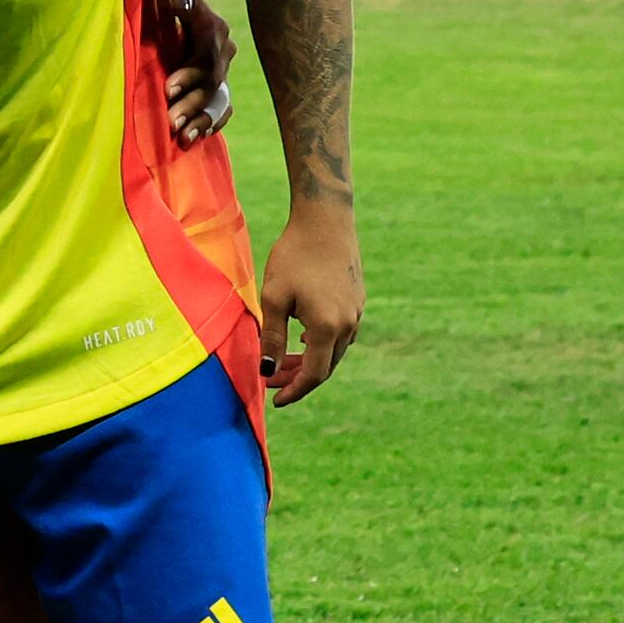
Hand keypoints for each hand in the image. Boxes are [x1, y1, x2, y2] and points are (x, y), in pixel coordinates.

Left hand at [154, 0, 240, 142]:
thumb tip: (176, 4)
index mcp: (213, 29)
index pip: (205, 57)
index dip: (188, 75)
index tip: (167, 89)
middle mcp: (223, 50)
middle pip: (212, 83)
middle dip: (192, 103)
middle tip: (171, 122)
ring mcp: (223, 68)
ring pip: (220, 98)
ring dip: (203, 119)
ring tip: (184, 138)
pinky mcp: (218, 82)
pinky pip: (222, 107)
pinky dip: (211, 122)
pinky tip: (196, 138)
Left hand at [258, 202, 359, 405]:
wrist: (326, 221)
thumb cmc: (293, 257)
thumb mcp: (274, 298)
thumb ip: (272, 338)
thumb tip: (267, 371)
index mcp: (328, 327)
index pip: (315, 374)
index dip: (295, 390)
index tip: (275, 401)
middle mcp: (349, 325)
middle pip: (326, 366)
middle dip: (297, 378)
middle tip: (269, 382)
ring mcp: (356, 313)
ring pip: (334, 351)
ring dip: (309, 362)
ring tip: (281, 364)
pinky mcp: (357, 302)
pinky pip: (340, 335)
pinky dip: (320, 345)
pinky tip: (301, 340)